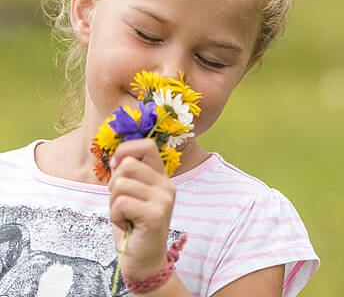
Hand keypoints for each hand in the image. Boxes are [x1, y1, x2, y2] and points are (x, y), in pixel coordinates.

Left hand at [108, 138, 175, 279]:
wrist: (144, 261)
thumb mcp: (131, 195)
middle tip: (120, 202)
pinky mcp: (155, 214)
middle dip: (114, 183)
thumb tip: (116, 158)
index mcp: (161, 177)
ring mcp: (163, 199)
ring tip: (123, 215)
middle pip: (128, 164)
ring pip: (121, 184)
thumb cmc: (133, 226)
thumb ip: (127, 175)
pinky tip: (126, 225)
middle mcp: (167, 185)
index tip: (116, 167)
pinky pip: (121, 203)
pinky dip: (115, 215)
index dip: (126, 150)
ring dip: (113, 203)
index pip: (147, 145)